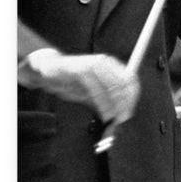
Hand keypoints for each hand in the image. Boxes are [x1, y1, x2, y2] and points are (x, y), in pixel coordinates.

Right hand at [22, 51, 139, 124]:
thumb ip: (105, 102)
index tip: (128, 113)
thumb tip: (119, 116)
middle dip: (124, 103)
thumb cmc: (72, 81)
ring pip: (111, 86)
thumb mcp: (92, 93)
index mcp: (112, 66)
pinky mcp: (82, 68)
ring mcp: (94, 64)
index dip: (132, 98)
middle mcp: (106, 63)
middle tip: (121, 118)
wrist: (48, 70)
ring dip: (114, 105)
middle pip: (124, 83)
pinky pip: (95, 87)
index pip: (130, 81)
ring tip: (111, 118)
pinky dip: (101, 102)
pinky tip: (102, 111)